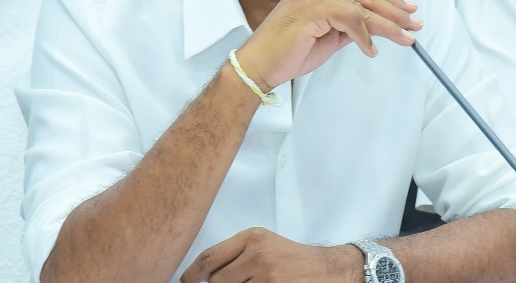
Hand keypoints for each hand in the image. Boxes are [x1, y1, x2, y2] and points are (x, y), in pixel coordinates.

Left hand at [180, 228, 362, 282]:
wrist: (329, 270)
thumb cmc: (293, 259)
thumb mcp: (263, 245)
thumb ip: (234, 255)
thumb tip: (202, 276)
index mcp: (252, 238)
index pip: (209, 258)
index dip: (191, 275)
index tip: (185, 282)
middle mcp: (257, 255)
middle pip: (217, 282)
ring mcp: (267, 276)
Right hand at [236, 0, 421, 91]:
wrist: (260, 64)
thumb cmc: (288, 51)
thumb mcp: (328, 35)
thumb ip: (349, 25)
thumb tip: (376, 27)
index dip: (387, 1)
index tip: (407, 11)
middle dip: (395, 12)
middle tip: (415, 23)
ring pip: (362, 7)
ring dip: (387, 26)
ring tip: (406, 38)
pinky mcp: (314, 6)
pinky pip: (351, 19)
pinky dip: (364, 36)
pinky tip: (370, 51)